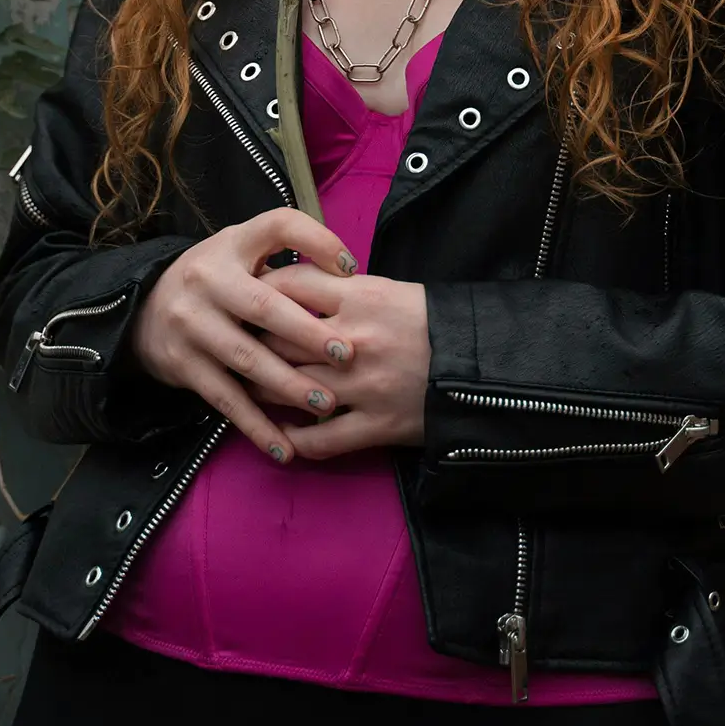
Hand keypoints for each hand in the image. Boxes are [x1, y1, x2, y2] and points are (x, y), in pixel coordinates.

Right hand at [131, 209, 358, 462]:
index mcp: (233, 244)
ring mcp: (192, 324)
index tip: (351, 270)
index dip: (317, 242)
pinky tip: (285, 449)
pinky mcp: (184, 365)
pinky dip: (256, 426)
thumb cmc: (220, 279)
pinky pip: (226, 400)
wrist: (144, 310)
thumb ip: (289, 255)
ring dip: (287, 385)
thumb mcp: (244, 251)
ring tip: (326, 405)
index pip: (278, 227)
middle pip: (263, 305)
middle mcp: (208, 279)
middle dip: (307, 332)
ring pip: (246, 358)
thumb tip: (350, 273)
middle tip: (345, 354)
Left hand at [254, 266, 429, 459]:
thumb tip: (299, 288)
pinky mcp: (376, 426)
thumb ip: (346, 292)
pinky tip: (284, 437)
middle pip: (278, 340)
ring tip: (250, 390)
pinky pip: (321, 440)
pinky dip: (295, 440)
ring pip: (290, 390)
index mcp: (360, 297)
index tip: (244, 299)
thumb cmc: (438, 324)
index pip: (289, 285)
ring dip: (263, 392)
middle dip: (251, 343)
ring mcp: (362, 387)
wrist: (489, 366)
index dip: (259, 292)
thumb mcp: (394, 292)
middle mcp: (354, 341)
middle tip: (235, 346)